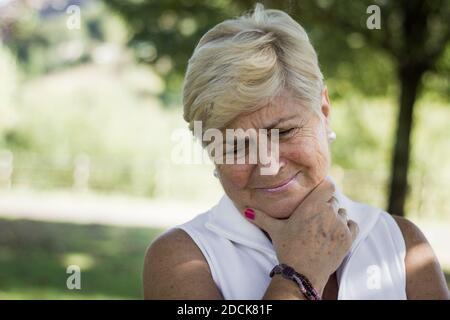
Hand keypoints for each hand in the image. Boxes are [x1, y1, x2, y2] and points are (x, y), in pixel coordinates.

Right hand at [243, 177, 358, 291]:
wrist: (302, 274)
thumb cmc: (287, 249)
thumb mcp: (275, 230)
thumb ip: (261, 217)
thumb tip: (244, 209)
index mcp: (312, 205)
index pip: (328, 185)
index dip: (324, 188)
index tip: (318, 194)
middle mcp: (328, 212)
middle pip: (332, 200)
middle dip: (325, 206)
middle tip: (315, 217)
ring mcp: (340, 225)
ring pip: (342, 213)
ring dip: (335, 218)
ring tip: (322, 228)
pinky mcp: (348, 238)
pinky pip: (352, 224)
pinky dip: (346, 227)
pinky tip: (334, 233)